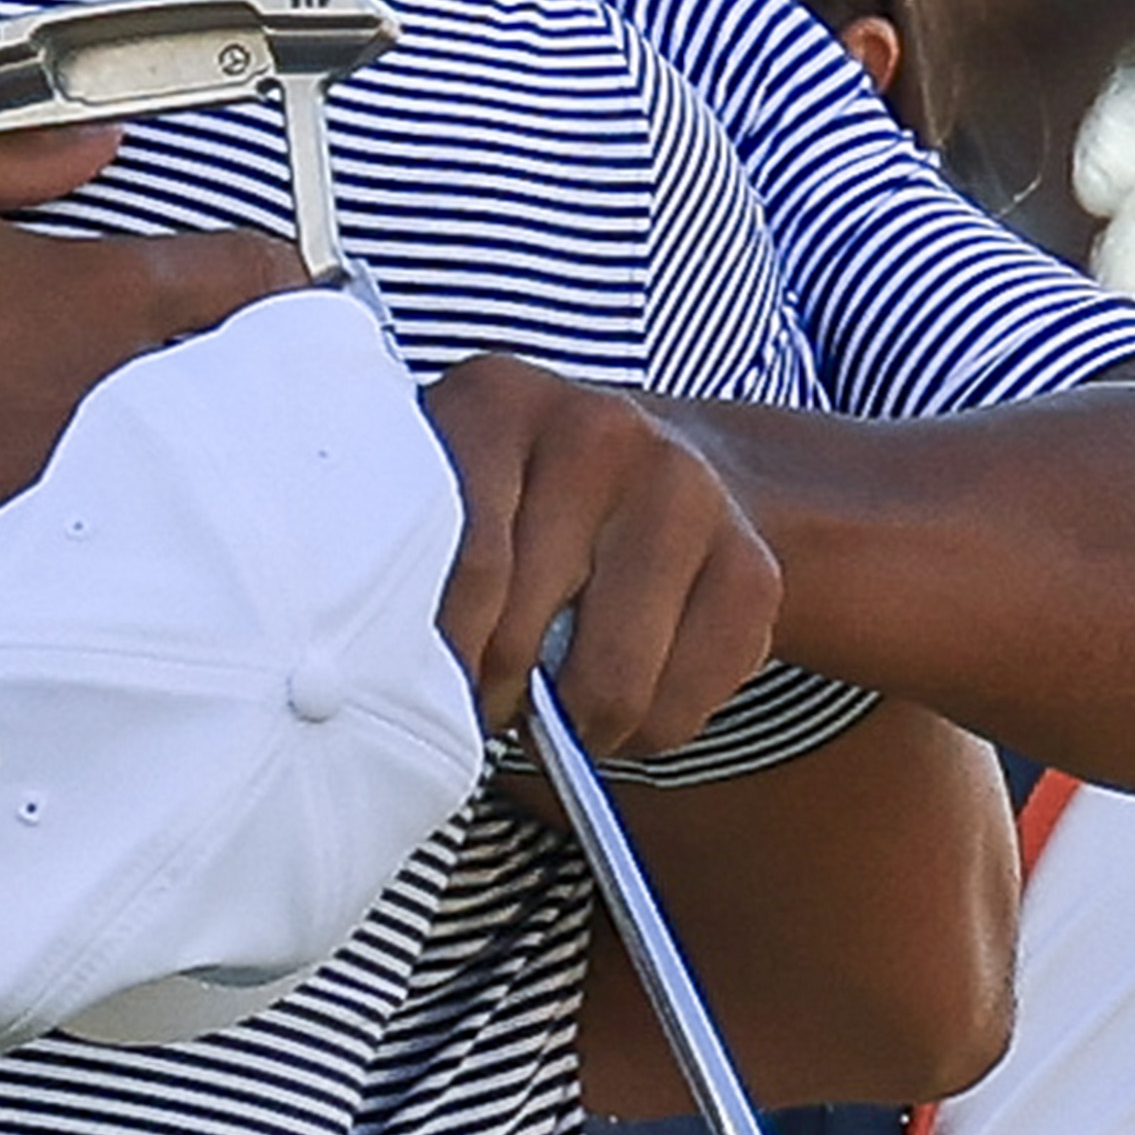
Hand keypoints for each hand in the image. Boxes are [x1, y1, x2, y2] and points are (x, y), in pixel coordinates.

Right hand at [0, 123, 307, 625]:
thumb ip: (12, 153)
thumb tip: (97, 144)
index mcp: (99, 300)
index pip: (253, 283)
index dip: (283, 281)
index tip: (291, 291)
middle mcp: (117, 404)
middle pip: (245, 392)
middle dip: (251, 379)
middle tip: (241, 375)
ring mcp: (87, 498)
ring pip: (194, 483)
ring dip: (198, 467)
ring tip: (191, 461)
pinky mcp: (43, 571)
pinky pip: (118, 558)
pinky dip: (126, 546)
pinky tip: (114, 540)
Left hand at [427, 358, 782, 759]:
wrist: (656, 462)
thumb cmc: (514, 507)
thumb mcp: (442, 492)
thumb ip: (408, 555)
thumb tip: (380, 678)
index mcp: (498, 403)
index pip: (463, 564)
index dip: (442, 653)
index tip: (426, 687)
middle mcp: (600, 431)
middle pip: (524, 633)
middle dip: (497, 696)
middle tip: (488, 697)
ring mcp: (687, 492)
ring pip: (610, 684)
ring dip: (574, 727)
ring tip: (553, 700)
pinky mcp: (754, 565)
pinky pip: (680, 706)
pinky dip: (643, 731)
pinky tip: (625, 687)